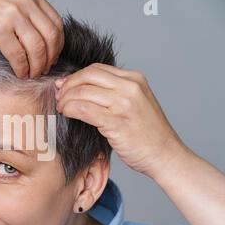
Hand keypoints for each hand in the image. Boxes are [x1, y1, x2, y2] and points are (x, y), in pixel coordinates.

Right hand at [0, 0, 63, 77]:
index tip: (52, 56)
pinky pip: (18, 55)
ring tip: (32, 74)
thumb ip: (24, 11)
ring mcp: (11, 14)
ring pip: (37, 47)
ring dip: (37, 66)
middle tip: (44, 69)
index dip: (57, 44)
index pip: (55, 22)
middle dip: (50, 57)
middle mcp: (23, 0)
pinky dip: (22, 68)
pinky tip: (19, 72)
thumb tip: (41, 39)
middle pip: (50, 36)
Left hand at [55, 63, 187, 179]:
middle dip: (68, 85)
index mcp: (135, 79)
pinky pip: (84, 109)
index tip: (64, 86)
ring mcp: (124, 104)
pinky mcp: (117, 122)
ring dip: (66, 99)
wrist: (165, 155)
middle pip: (87, 76)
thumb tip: (81, 89)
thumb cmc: (147, 134)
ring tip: (61, 108)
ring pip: (82, 92)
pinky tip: (67, 114)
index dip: (75, 77)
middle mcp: (130, 87)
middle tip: (59, 97)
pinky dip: (70, 109)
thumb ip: (113, 94)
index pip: (96, 69)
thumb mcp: (134, 104)